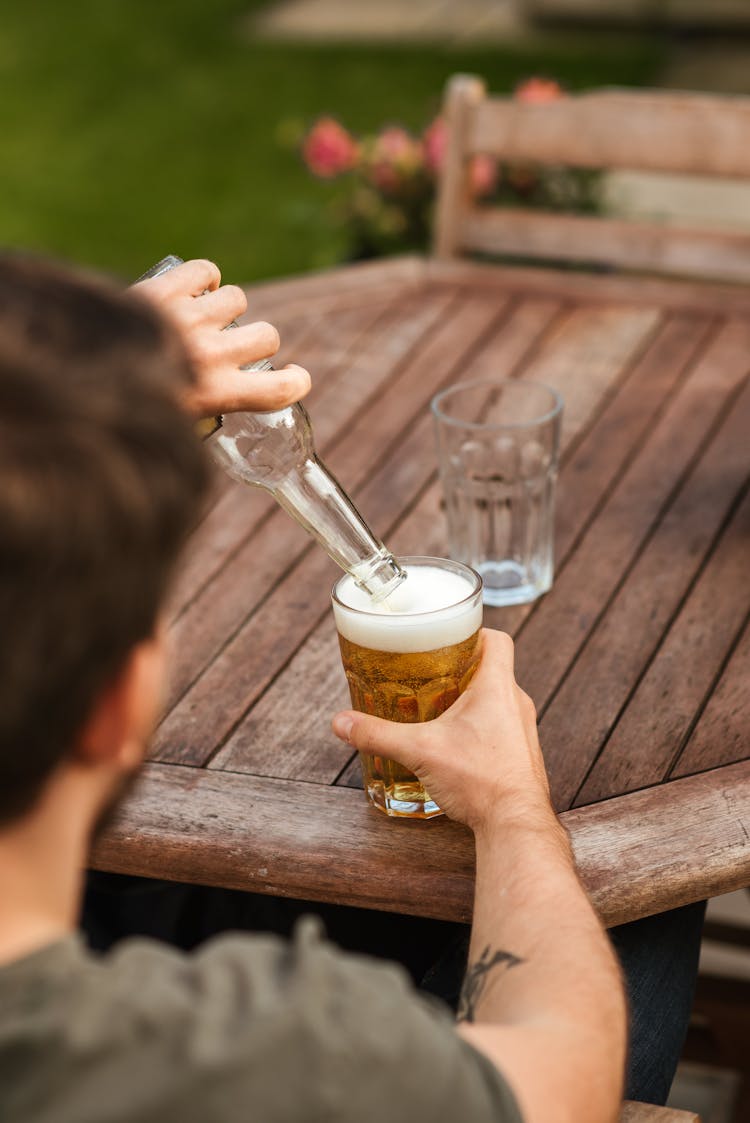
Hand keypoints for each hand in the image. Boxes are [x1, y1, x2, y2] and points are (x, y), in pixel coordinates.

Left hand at [133, 258, 310, 416]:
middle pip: (267, 336)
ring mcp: (191, 317)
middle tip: (232, 353)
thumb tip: (211, 419)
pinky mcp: (167, 288)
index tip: (293, 380)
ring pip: (237, 299)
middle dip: (257, 344)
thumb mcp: (170, 426)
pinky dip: (204, 278)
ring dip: (227, 310)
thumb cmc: (124, 408)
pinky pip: (207, 270)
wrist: (74, 373)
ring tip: (205, 321)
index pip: (282, 387)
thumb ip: (199, 417)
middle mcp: (211, 353)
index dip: (296, 382)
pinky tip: (193, 291)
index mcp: (217, 392)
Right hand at [332, 629, 553, 832]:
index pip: (497, 639)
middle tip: (429, 674)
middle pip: (492, 668)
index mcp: (498, 687)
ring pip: (497, 700)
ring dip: (470, 699)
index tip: (447, 638)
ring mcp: (524, 731)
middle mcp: (517, 703)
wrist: (514, 824)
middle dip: (460, 668)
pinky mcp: (522, 756)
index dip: (474, 632)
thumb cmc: (478, 780)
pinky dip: (480, 727)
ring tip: (437, 709)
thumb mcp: (419, 751)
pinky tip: (454, 745)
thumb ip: (377, 734)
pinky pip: (502, 728)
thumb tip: (341, 722)